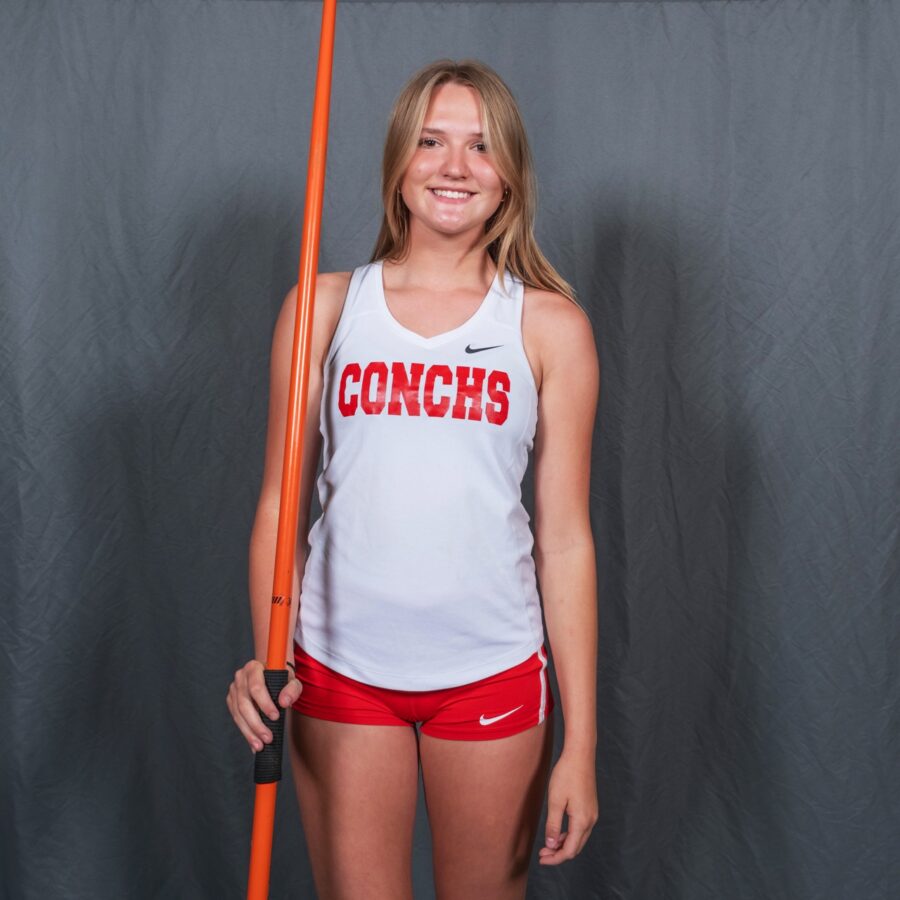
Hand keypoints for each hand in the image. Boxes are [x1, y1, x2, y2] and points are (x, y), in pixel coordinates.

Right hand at [225, 659, 302, 752]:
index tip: (275, 717)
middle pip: (244, 703)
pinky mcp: (231, 700)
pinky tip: (254, 742)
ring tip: (260, 745)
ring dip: (249, 732)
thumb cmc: (282, 678)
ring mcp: (234, 689)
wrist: (271, 676)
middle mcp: (240, 677)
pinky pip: (236, 718)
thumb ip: (292, 689)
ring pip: (238, 713)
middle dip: (256, 724)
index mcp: (254, 667)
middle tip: (268, 738)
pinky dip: (245, 732)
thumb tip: (284, 703)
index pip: (256, 687)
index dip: (264, 703)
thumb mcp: (292, 680)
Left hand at [538, 748, 598, 864]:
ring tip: (548, 845)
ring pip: (579, 838)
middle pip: (576, 847)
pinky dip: (569, 834)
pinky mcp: (590, 807)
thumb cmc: (566, 775)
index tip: (541, 859)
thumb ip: (553, 825)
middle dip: (559, 853)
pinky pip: (581, 828)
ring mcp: (592, 813)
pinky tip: (558, 832)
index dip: (555, 858)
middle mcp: (590, 820)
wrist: (580, 755)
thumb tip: (551, 845)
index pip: (569, 850)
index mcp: (582, 821)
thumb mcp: (555, 801)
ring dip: (564, 844)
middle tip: (542, 854)